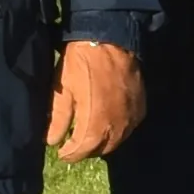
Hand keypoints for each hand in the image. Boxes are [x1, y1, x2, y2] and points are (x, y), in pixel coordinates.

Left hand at [43, 38, 144, 163]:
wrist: (110, 39)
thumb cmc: (81, 63)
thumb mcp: (63, 90)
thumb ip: (59, 119)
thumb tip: (52, 141)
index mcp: (95, 123)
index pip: (82, 150)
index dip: (70, 154)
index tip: (61, 153)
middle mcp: (117, 126)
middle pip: (101, 149)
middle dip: (86, 150)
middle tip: (74, 145)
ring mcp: (132, 118)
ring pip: (116, 141)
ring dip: (102, 143)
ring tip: (89, 136)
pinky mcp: (141, 109)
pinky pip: (128, 129)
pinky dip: (117, 131)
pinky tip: (107, 124)